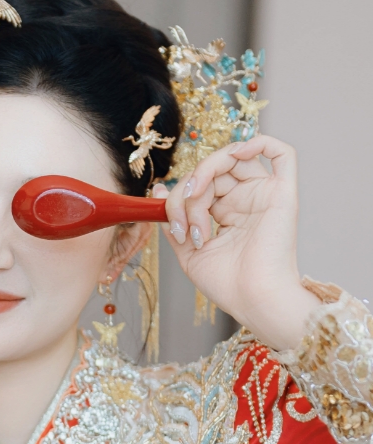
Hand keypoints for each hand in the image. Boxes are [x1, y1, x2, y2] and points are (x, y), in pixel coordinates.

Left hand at [159, 134, 320, 350]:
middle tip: (181, 223)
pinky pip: (282, 153)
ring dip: (203, 175)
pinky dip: (258, 143)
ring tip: (196, 207)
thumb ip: (175, 221)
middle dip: (186, 193)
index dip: (178, 198)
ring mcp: (265, 195)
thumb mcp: (188, 252)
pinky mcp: (283, 194)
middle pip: (211, 171)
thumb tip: (160, 191)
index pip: (200, 185)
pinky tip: (236, 155)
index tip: (172, 227)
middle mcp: (246, 200)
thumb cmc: (227, 284)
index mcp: (227, 213)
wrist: (253, 300)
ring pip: (232, 159)